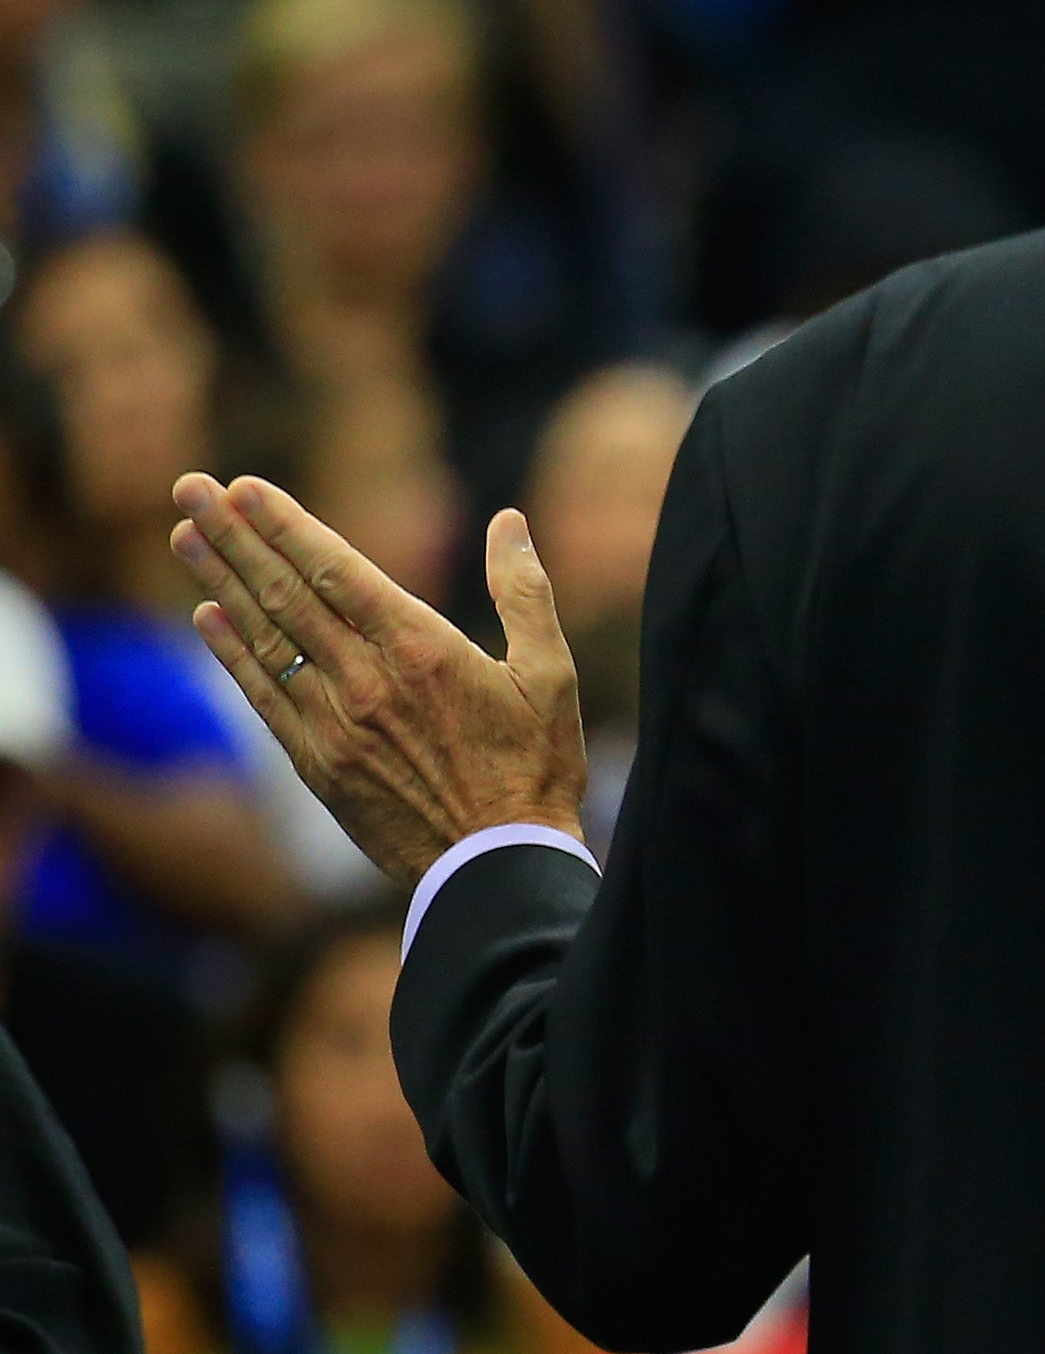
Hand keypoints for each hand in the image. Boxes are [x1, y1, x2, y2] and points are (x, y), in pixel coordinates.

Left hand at [171, 474, 585, 886]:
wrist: (496, 865)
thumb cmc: (536, 766)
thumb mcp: (550, 673)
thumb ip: (524, 591)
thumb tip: (509, 523)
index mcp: (423, 649)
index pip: (336, 571)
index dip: (286, 526)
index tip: (245, 487)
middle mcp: (366, 680)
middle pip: (285, 595)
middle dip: (235, 537)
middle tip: (192, 489)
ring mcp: (334, 724)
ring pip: (265, 639)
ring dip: (219, 583)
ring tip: (184, 536)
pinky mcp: (317, 764)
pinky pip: (263, 697)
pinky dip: (231, 654)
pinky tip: (205, 617)